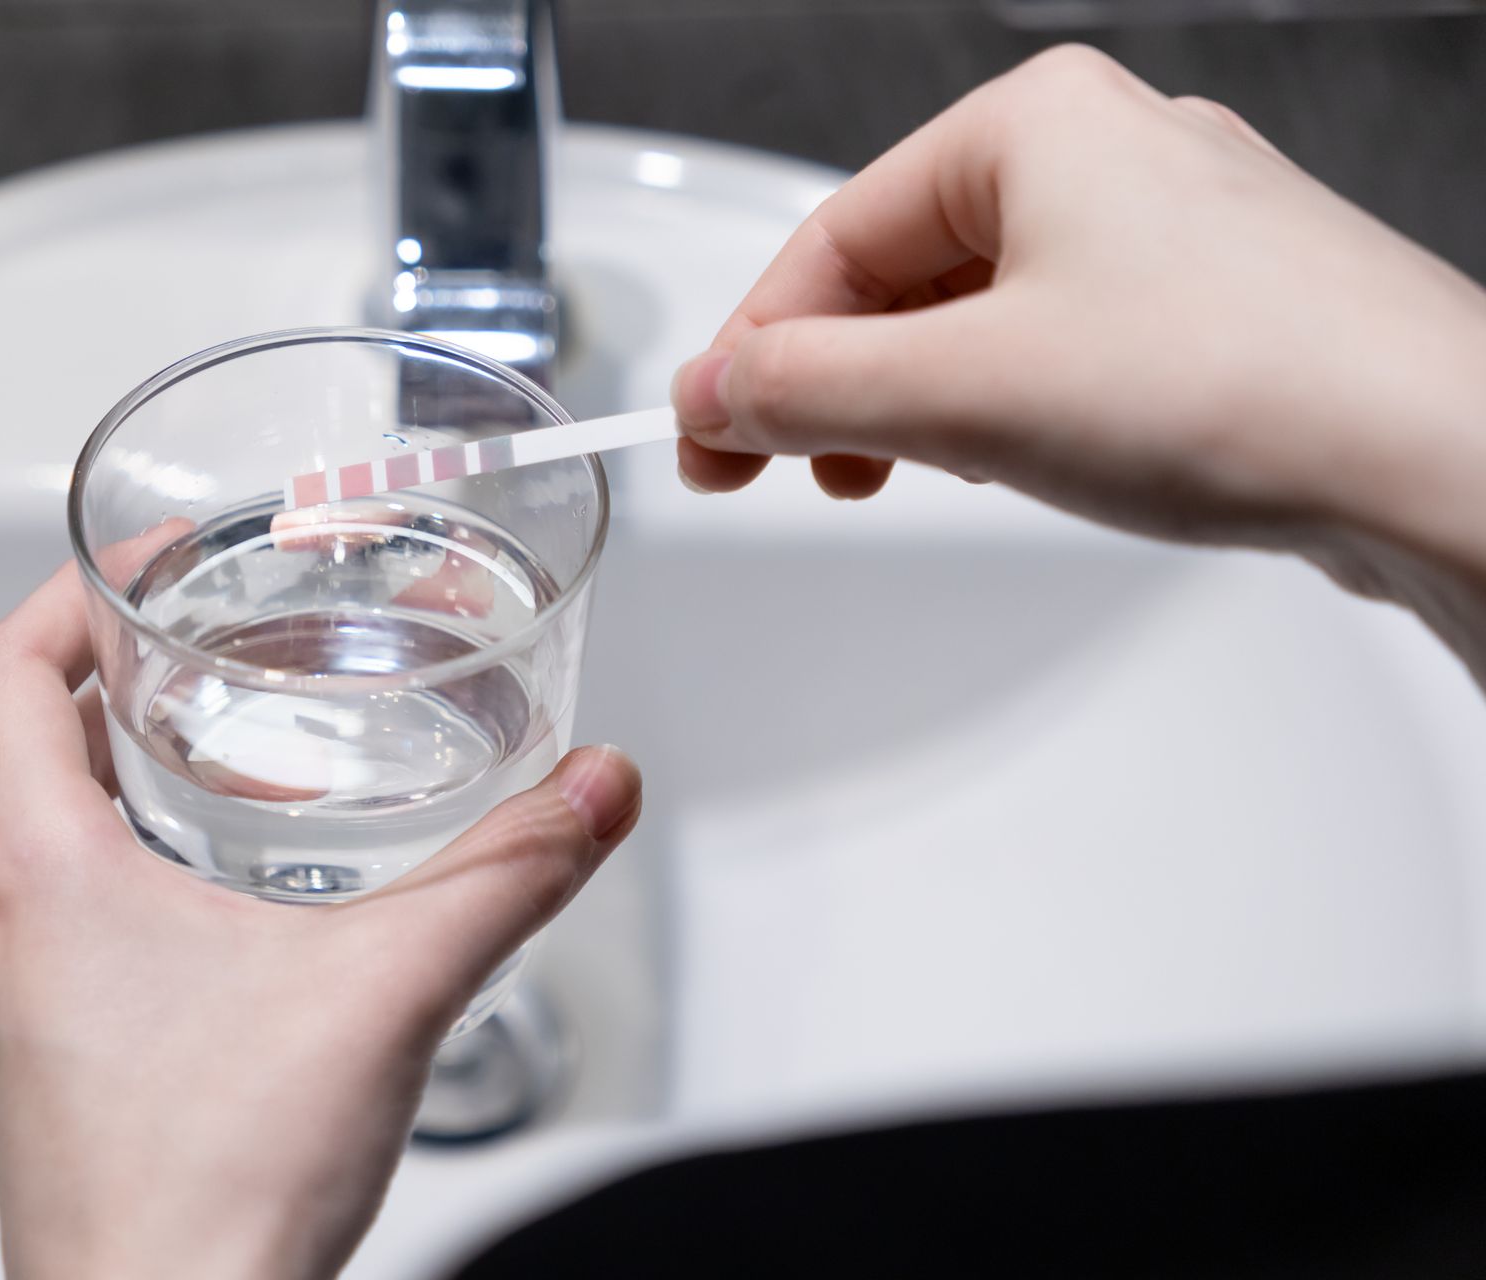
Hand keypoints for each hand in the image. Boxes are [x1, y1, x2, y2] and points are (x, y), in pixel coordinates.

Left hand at [0, 561, 641, 1279]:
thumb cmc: (211, 1196)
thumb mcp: (390, 991)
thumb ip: (508, 873)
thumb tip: (593, 792)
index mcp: (38, 875)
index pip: (0, 672)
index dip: (66, 593)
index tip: (138, 566)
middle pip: (18, 753)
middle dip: (115, 690)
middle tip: (206, 660)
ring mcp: (2, 1015)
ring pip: (32, 851)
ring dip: (113, 795)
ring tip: (223, 780)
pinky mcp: (34, 1078)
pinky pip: (51, 938)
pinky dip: (117, 890)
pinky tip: (220, 927)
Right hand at [672, 45, 1485, 680]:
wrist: (1436, 457)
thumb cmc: (1242, 384)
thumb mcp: (961, 392)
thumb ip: (808, 389)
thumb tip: (718, 393)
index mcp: (1032, 124)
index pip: (830, 239)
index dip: (752, 351)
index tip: (708, 438)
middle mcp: (1106, 154)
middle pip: (903, 272)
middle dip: (835, 382)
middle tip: (787, 470)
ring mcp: (1169, 231)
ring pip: (982, 314)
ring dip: (916, 402)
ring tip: (900, 475)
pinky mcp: (1214, 307)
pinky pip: (1061, 345)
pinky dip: (1006, 407)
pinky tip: (1010, 460)